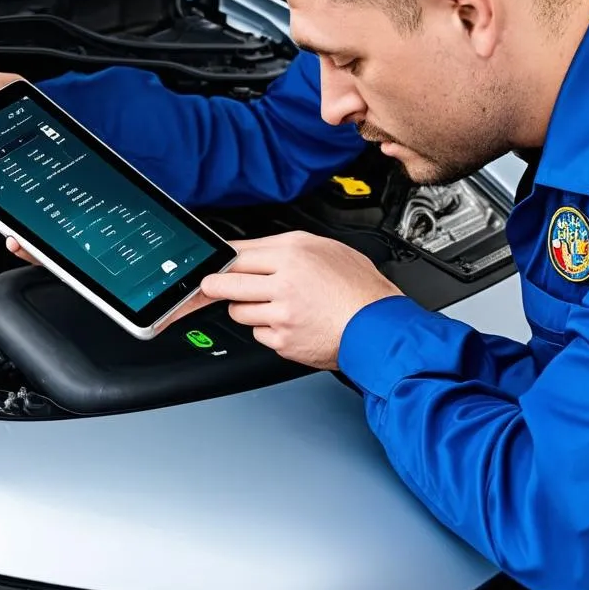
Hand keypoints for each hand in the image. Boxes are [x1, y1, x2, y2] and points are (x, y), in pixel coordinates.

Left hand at [170, 231, 401, 369]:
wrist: (378, 327)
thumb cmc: (358, 287)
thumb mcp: (325, 248)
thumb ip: (285, 247)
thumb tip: (251, 250)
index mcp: (293, 255)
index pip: (238, 254)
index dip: (221, 259)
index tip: (212, 264)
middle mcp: (284, 283)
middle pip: (227, 283)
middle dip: (213, 285)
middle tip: (210, 286)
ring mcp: (282, 315)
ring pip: (239, 311)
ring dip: (247, 309)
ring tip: (274, 305)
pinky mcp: (284, 341)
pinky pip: (259, 334)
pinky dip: (268, 330)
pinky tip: (289, 323)